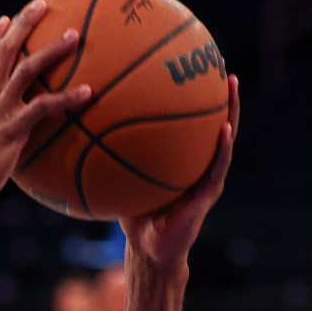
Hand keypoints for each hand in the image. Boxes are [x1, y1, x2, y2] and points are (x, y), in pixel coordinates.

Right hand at [0, 0, 92, 218]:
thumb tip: (0, 145)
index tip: (3, 20)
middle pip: (3, 51)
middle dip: (22, 24)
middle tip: (41, 6)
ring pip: (26, 69)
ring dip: (51, 50)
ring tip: (74, 36)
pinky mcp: (11, 130)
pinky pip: (43, 107)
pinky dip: (66, 98)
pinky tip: (87, 92)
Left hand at [120, 75, 240, 272]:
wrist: (150, 250)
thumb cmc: (134, 215)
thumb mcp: (119, 179)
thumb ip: (108, 156)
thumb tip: (79, 128)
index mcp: (180, 155)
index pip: (186, 118)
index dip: (190, 92)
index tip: (187, 61)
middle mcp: (197, 161)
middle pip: (209, 118)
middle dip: (214, 89)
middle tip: (216, 59)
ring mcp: (206, 175)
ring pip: (224, 135)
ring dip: (231, 110)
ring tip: (232, 84)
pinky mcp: (208, 193)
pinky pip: (216, 167)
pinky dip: (222, 148)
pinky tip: (224, 130)